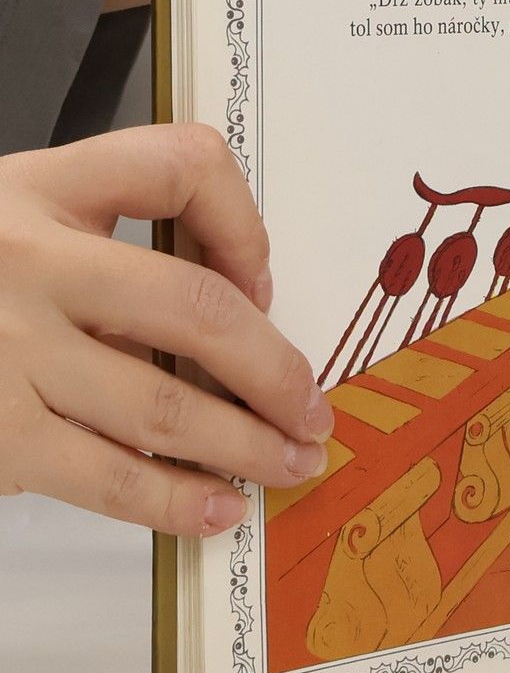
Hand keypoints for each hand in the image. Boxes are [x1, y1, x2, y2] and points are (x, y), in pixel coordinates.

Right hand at [0, 125, 331, 536]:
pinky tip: (215, 509)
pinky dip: (175, 500)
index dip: (243, 221)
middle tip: (315, 407)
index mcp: (38, 190)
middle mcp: (26, 262)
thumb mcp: (13, 225)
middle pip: (196, 309)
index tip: (264, 278)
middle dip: (277, 370)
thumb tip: (235, 316)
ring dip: (248, 444)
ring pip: (166, 404)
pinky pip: (108, 475)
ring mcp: (7, 352)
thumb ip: (105, 251)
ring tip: (290, 464)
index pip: (178, 163)